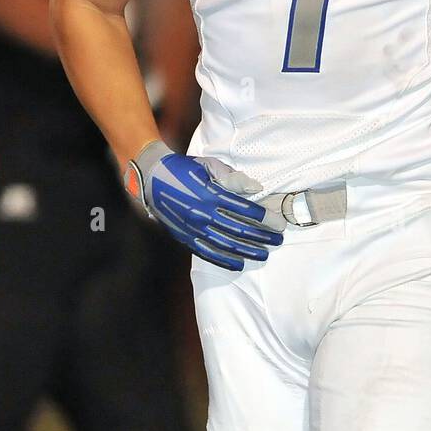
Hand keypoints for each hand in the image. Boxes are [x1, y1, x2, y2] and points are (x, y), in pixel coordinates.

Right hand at [123, 141, 284, 269]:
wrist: (152, 179)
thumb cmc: (185, 169)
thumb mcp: (209, 166)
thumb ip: (233, 178)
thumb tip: (256, 188)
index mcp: (211, 193)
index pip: (245, 210)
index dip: (264, 218)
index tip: (278, 222)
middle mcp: (203, 214)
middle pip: (239, 230)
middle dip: (262, 236)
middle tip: (278, 239)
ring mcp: (194, 228)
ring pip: (226, 245)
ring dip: (248, 251)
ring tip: (265, 254)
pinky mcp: (185, 237)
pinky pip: (207, 253)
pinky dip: (224, 260)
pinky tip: (239, 264)